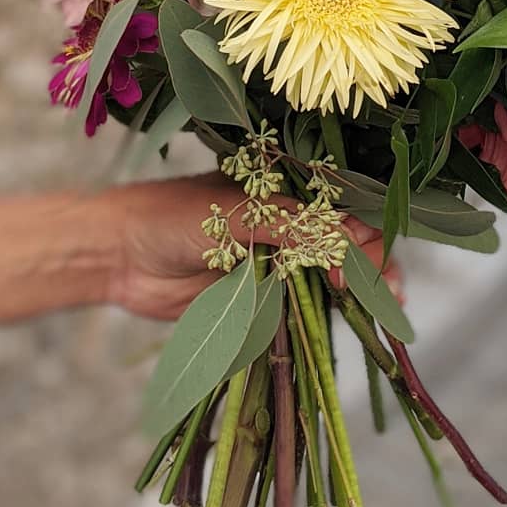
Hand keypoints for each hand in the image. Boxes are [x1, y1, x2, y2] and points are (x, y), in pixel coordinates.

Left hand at [104, 173, 399, 321]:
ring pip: (332, 275)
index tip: (356, 258)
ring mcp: (278, 260)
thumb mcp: (236, 215)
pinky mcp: (263, 297)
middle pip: (346, 242)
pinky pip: (305, 305)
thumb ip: (290, 227)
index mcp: (284, 189)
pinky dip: (331, 312)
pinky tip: (356, 317)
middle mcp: (288, 223)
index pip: (340, 207)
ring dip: (360, 291)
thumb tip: (344, 240)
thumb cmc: (172, 218)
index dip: (361, 231)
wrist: (121, 256)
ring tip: (385, 306)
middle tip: (385, 291)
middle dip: (371, 264)